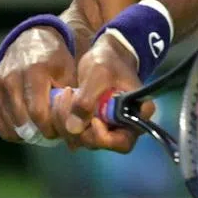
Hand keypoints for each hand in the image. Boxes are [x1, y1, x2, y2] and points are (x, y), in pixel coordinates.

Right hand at [0, 26, 76, 144]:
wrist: (30, 42)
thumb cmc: (55, 61)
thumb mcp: (69, 75)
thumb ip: (72, 105)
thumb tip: (75, 145)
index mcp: (33, 71)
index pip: (38, 113)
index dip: (51, 129)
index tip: (61, 131)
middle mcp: (9, 78)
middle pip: (23, 123)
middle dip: (41, 133)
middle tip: (53, 130)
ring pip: (11, 130)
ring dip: (28, 134)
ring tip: (42, 125)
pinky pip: (2, 127)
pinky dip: (16, 130)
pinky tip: (28, 120)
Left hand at [55, 33, 153, 152]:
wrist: (104, 54)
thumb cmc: (108, 61)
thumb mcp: (99, 75)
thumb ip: (87, 100)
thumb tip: (74, 128)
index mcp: (137, 115)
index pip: (123, 142)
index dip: (103, 137)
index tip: (92, 118)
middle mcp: (124, 127)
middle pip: (100, 143)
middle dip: (78, 126)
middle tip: (68, 99)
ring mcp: (107, 127)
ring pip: (83, 140)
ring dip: (66, 122)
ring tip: (63, 96)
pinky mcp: (91, 124)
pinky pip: (75, 133)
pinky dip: (63, 121)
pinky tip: (61, 101)